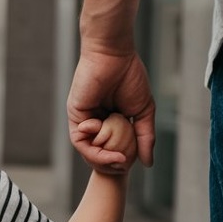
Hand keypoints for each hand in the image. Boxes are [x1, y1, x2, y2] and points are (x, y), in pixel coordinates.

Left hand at [67, 44, 154, 171]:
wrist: (114, 55)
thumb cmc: (129, 76)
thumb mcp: (142, 111)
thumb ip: (144, 136)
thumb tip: (148, 163)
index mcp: (109, 120)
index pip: (111, 149)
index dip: (120, 161)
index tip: (131, 164)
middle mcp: (94, 121)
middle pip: (99, 153)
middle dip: (111, 164)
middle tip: (124, 166)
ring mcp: (83, 118)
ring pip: (88, 151)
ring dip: (102, 160)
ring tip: (119, 161)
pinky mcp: (75, 114)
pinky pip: (80, 141)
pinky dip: (94, 150)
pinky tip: (110, 150)